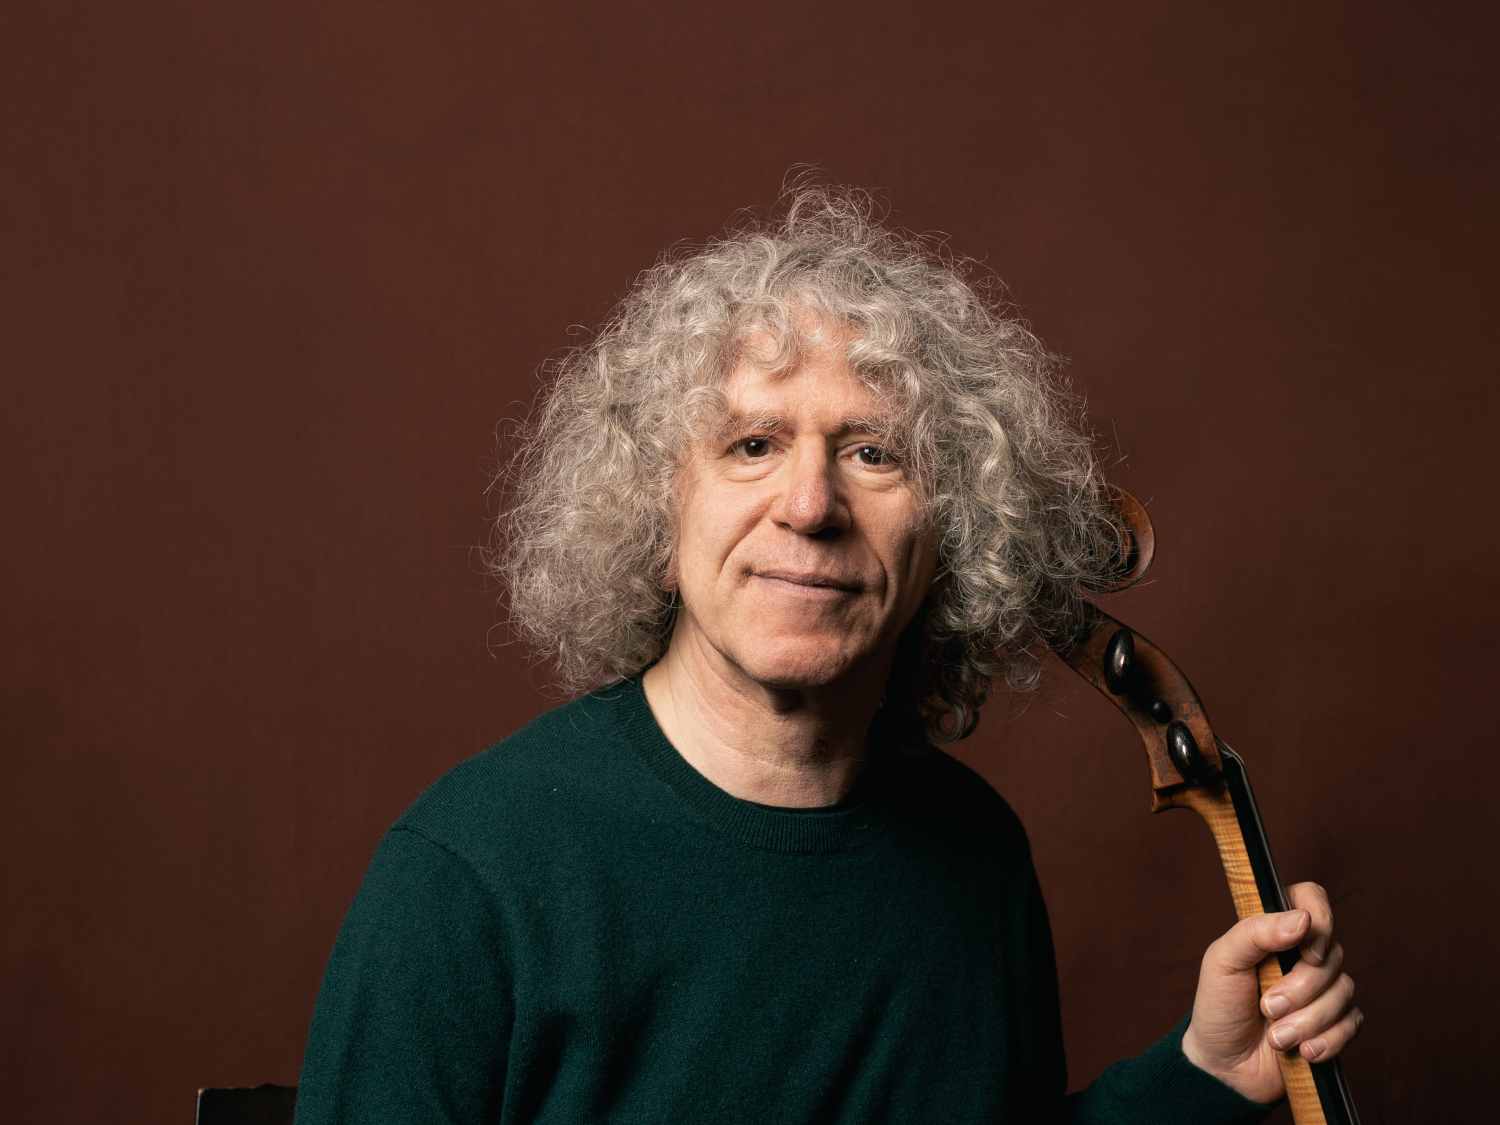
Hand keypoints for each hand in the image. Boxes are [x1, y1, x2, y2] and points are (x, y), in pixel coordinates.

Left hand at [1180, 882, 1362, 1103]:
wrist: (1224, 1065)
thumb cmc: (1218, 1005)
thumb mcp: (1223, 962)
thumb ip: (1256, 932)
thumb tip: (1303, 919)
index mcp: (1275, 929)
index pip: (1312, 898)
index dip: (1321, 920)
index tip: (1306, 951)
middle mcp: (1303, 954)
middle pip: (1332, 955)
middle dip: (1300, 989)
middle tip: (1267, 1007)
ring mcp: (1322, 988)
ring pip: (1344, 992)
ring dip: (1307, 1021)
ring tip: (1276, 1037)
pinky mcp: (1335, 1023)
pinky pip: (1352, 1024)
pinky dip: (1325, 1041)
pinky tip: (1301, 1051)